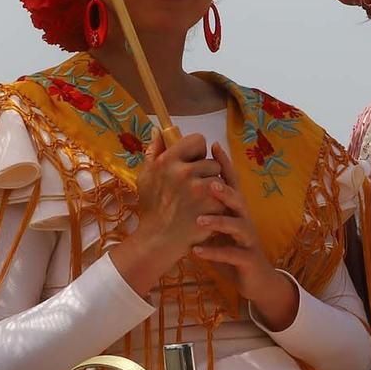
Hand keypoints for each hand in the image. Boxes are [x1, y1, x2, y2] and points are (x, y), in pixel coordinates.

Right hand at [109, 131, 222, 295]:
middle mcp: (184, 171)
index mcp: (167, 161)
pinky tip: (206, 211)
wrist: (159, 240)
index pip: (197, 140)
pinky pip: (225, 195)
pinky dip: (218, 204)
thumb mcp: (146, 176)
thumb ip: (154, 150)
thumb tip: (159, 129)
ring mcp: (199, 189)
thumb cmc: (151, 207)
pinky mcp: (212, 205)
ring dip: (214, 189)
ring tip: (200, 201)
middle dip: (206, 174)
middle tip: (194, 190)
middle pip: (211, 161)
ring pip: (220, 178)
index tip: (191, 164)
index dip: (197, 152)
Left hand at [192, 143, 298, 327]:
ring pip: (237, 226)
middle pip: (238, 199)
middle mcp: (245, 220)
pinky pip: (232, 255)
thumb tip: (183, 183)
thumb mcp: (218, 226)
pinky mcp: (248, 259)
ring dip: (219, 222)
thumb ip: (205, 207)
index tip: (214, 145)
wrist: (255, 279)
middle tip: (208, 184)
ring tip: (199, 220)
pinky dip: (214, 252)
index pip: (232, 182)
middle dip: (224, 191)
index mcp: (236, 209)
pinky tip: (196, 252)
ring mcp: (248, 240)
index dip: (225, 164)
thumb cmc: (231, 247)